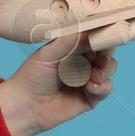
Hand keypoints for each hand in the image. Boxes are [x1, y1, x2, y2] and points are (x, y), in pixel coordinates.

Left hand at [0, 31, 115, 135]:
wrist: (25, 105)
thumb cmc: (32, 76)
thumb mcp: (49, 53)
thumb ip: (70, 41)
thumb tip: (90, 30)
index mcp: (73, 48)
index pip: (94, 38)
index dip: (101, 37)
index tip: (103, 37)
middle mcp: (82, 62)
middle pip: (106, 53)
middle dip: (106, 54)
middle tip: (100, 59)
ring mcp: (87, 79)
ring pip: (109, 69)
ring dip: (106, 70)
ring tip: (94, 76)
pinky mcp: (90, 97)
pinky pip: (106, 89)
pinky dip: (103, 87)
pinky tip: (91, 87)